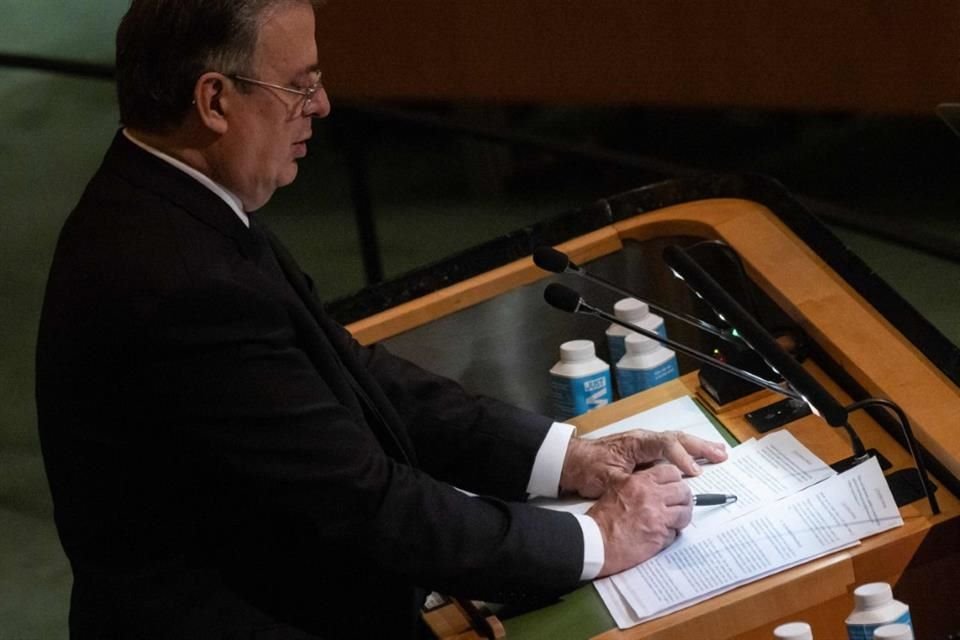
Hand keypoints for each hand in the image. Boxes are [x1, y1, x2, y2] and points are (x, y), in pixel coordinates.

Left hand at [559, 429, 726, 498]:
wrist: (570, 461)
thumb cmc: (587, 468)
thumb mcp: (607, 479)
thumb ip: (630, 483)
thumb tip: (651, 490)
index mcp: (636, 442)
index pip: (665, 445)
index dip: (681, 458)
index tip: (692, 473)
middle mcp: (643, 440)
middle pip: (677, 439)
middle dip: (700, 447)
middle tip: (721, 456)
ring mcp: (644, 445)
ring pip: (677, 442)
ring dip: (698, 448)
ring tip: (719, 453)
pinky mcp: (644, 453)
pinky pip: (671, 450)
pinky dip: (687, 454)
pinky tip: (698, 460)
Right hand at [587, 464, 692, 575]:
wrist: (595, 541)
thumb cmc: (601, 519)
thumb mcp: (617, 490)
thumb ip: (638, 486)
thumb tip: (656, 489)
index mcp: (639, 482)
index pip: (671, 472)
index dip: (675, 481)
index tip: (675, 486)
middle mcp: (651, 496)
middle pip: (683, 491)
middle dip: (683, 499)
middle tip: (679, 505)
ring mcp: (657, 517)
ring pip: (685, 512)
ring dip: (681, 518)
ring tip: (673, 522)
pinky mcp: (659, 536)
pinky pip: (675, 533)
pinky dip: (671, 535)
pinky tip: (659, 536)